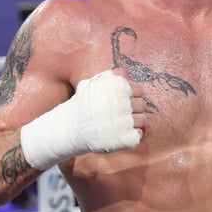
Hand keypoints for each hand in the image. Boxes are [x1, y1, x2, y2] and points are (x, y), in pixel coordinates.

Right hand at [20, 68, 147, 169]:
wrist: (68, 129)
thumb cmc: (82, 106)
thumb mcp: (92, 87)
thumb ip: (109, 78)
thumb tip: (124, 72)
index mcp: (116, 89)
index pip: (139, 89)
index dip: (133, 95)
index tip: (124, 100)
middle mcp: (121, 104)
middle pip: (142, 105)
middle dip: (135, 109)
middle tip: (122, 113)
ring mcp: (122, 123)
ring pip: (143, 120)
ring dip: (136, 122)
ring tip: (122, 123)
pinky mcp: (122, 139)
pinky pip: (138, 136)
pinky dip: (134, 136)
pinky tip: (123, 134)